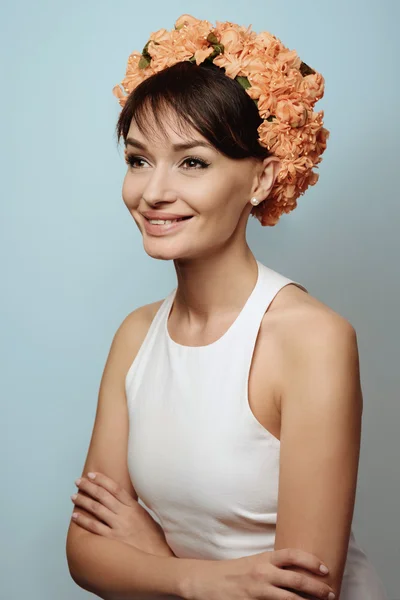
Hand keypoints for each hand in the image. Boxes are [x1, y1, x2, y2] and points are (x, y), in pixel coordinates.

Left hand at [71, 472, 173, 555]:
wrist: (158, 556)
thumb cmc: (153, 538)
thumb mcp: (146, 517)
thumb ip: (133, 508)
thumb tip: (121, 500)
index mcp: (134, 507)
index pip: (115, 488)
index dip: (102, 480)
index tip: (91, 474)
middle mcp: (125, 514)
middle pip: (103, 496)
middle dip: (89, 486)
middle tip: (78, 481)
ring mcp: (118, 526)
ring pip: (96, 509)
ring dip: (83, 501)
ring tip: (74, 496)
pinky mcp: (112, 540)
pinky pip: (94, 527)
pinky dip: (83, 520)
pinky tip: (75, 516)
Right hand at [184, 548, 334, 599]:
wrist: (207, 581)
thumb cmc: (234, 572)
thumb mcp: (255, 562)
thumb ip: (273, 566)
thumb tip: (298, 571)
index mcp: (264, 559)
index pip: (292, 555)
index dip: (311, 561)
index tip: (325, 570)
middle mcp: (263, 573)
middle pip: (296, 579)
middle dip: (317, 588)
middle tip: (330, 593)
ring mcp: (258, 591)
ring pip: (290, 599)